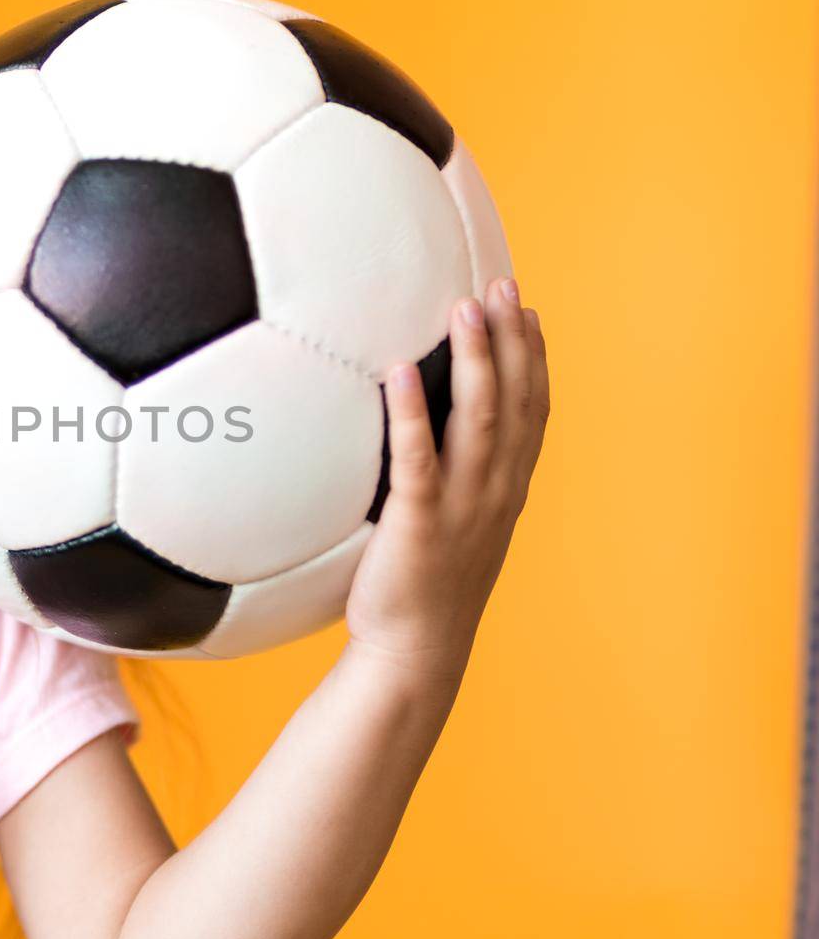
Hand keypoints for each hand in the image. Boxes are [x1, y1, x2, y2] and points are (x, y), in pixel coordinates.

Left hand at [343, 276, 550, 682]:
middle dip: (513, 340)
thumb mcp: (452, 526)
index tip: (530, 309)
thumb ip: (450, 478)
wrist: (414, 654)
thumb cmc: (423, 589)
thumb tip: (424, 430)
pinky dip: (413, 413)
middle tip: (502, 284)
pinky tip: (401, 371)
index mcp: (506, 491)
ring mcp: (461, 507)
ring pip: (479, 420)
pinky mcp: (418, 522)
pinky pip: (417, 458)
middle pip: (515, 402)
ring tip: (464, 307)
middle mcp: (495, 492)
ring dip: (477, 359)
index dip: (536, 359)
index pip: (533, 413)